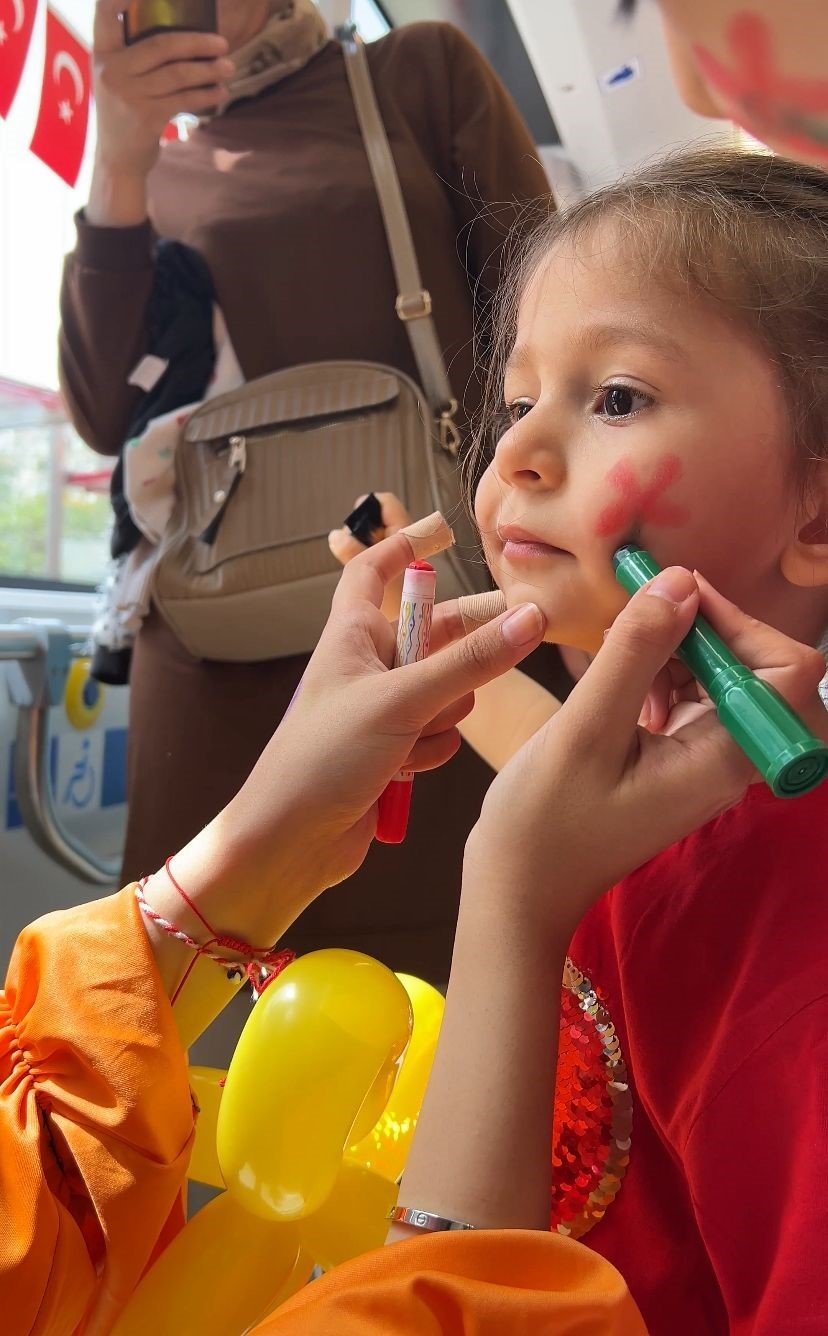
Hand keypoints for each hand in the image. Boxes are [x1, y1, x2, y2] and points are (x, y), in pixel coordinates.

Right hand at [92, 1, 232, 180]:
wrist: (118, 161)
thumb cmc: (125, 114)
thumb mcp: (118, 80)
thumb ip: (135, 57)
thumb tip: (182, 38)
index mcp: (102, 54)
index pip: (105, 13)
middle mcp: (112, 70)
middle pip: (160, 44)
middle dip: (196, 42)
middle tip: (222, 43)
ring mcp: (129, 95)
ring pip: (177, 74)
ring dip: (208, 70)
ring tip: (228, 67)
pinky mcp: (146, 117)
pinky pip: (183, 99)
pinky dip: (205, 95)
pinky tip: (220, 91)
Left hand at [160, 515, 545, 953]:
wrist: (290, 843)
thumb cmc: (322, 759)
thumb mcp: (401, 702)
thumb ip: (469, 662)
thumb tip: (531, 619)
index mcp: (350, 635)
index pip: (374, 570)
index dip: (404, 545)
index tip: (442, 529)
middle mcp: (367, 666)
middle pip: (434, 634)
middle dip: (463, 650)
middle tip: (522, 635)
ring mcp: (381, 711)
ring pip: (446, 690)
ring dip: (444, 714)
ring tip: (413, 737)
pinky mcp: (392, 752)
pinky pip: (438, 734)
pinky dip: (430, 750)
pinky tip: (404, 770)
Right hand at [465, 567, 826, 945]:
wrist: (521, 886)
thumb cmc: (546, 821)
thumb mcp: (584, 730)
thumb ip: (635, 654)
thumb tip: (678, 584)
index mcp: (722, 759)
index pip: (788, 673)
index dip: (743, 623)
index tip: (675, 599)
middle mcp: (727, 759)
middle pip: (760, 670)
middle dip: (705, 628)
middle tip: (640, 609)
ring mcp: (705, 761)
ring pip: (724, 679)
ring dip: (679, 647)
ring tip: (619, 643)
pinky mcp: (678, 759)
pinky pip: (693, 698)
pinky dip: (662, 671)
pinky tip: (618, 675)